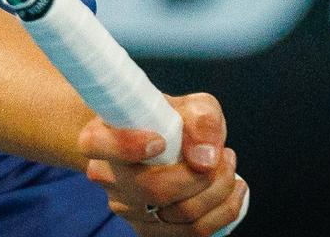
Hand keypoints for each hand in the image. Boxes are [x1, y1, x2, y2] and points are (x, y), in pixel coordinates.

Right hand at [80, 93, 248, 234]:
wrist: (158, 140)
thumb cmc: (169, 120)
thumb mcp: (187, 105)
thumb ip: (201, 120)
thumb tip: (206, 158)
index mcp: (101, 137)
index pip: (96, 144)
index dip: (127, 145)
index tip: (160, 140)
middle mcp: (107, 177)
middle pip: (154, 189)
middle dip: (203, 175)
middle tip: (225, 155)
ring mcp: (126, 209)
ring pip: (180, 216)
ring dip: (220, 192)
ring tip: (229, 166)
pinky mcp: (148, 231)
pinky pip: (192, 234)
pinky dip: (222, 213)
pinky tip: (233, 191)